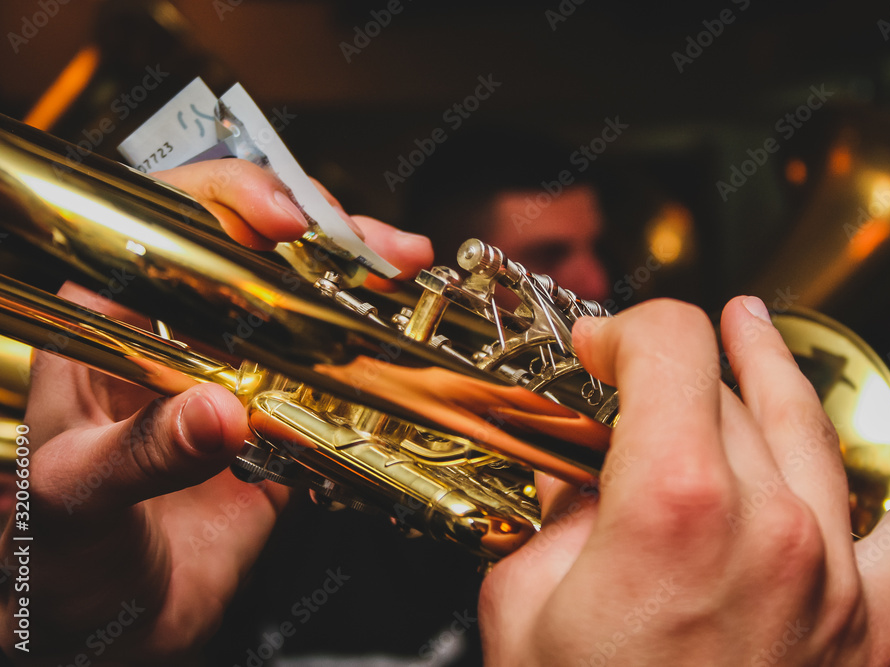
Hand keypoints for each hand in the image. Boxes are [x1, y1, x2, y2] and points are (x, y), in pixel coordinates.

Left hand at [0, 160, 431, 663]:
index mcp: (109, 324)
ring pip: (302, 300)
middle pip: (253, 249)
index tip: (285, 223)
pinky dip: (372, 357)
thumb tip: (218, 408)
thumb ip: (142, 452)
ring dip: (355, 281)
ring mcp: (239, 373)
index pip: (163, 223)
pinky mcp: (284, 419)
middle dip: (319, 232)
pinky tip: (403, 343)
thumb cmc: (59, 557)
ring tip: (400, 272)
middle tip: (374, 248)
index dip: (226, 201)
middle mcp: (179, 335)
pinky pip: (333, 374)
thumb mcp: (76, 498)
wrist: (113, 624)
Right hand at [479, 296, 889, 665]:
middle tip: (632, 374)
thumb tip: (587, 473)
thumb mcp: (524, 606)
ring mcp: (830, 571)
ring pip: (809, 425)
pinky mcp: (868, 623)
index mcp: (671, 504)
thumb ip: (560, 516)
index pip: (669, 346)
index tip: (598, 350)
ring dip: (774, 369)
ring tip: (754, 331)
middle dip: (670, 368)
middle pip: (725, 387)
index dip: (623, 330)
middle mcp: (767, 523)